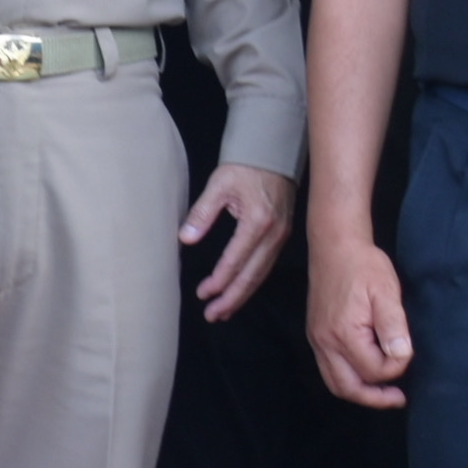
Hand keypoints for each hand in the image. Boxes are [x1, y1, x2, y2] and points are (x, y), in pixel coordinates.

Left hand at [181, 162, 296, 321]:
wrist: (274, 152)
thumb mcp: (219, 185)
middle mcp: (274, 234)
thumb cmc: (245, 166)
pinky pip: (266, 266)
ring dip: (242, 295)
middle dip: (232, 298)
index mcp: (257, 222)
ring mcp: (281, 237)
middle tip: (213, 314)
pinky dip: (252, 282)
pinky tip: (239, 291)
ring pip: (261, 274)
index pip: (236, 260)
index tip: (203, 294)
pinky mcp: (282, 236)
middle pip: (252, 275)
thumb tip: (186, 238)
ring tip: (223, 311)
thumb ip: (202, 213)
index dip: (219, 280)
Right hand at [307, 228, 413, 408]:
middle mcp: (325, 342)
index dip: (396, 368)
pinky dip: (348, 379)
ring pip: (335, 383)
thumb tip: (401, 356)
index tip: (408, 352)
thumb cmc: (363, 266)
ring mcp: (317, 340)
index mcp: (344, 333)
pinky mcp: (316, 335)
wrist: (335, 246)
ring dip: (359, 393)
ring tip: (383, 393)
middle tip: (398, 399)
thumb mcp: (386, 291)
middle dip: (375, 398)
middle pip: (348, 388)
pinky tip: (364, 373)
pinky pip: (329, 370)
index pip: (374, 370)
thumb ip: (393, 326)